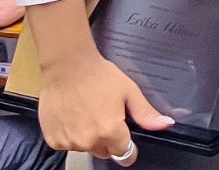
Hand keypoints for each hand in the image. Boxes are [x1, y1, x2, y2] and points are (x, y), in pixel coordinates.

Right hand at [37, 52, 172, 163]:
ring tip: (87, 113)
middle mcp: (88, 141)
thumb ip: (146, 113)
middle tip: (105, 116)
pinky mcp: (52, 139)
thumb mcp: (129, 91)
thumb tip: (166, 124)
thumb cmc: (99, 76)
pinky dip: (70, 135)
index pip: (124, 153)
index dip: (127, 145)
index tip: (125, 137)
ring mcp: (68, 142)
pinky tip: (73, 116)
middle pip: (104, 151)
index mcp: (110, 132)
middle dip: (108, 140)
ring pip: (85, 148)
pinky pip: (66, 144)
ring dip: (88, 137)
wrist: (67, 67)